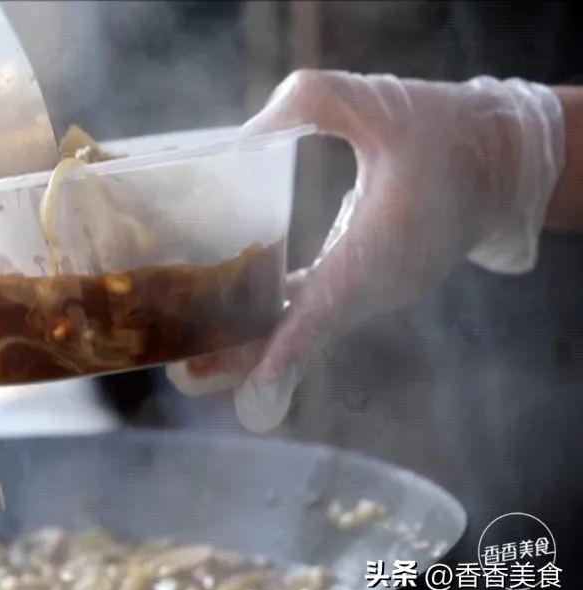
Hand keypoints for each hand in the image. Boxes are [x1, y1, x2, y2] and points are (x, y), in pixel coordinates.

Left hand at [167, 70, 564, 431]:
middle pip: (309, 330)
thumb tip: (237, 142)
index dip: (290, 347)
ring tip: (191, 366)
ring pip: (309, 327)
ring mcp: (376, 290)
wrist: (501, 161)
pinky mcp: (366, 285)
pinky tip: (226, 329)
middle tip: (187, 375)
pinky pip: (315, 311)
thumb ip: (307, 103)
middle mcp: (383, 279)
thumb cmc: (437, 125)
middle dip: (251, 358)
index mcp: (390, 237)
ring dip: (254, 347)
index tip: (256, 392)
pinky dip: (274, 325)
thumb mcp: (371, 98)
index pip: (333, 302)